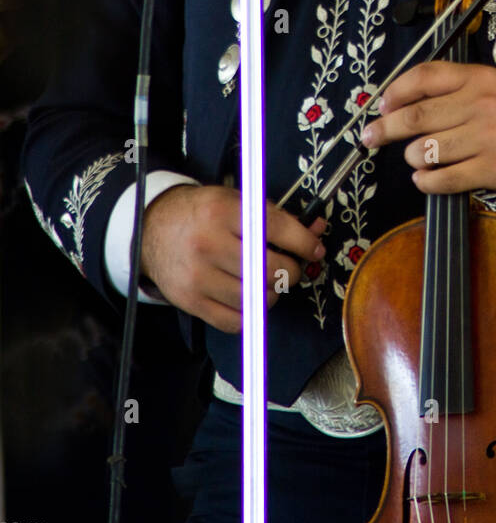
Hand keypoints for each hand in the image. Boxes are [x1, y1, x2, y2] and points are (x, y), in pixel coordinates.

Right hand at [140, 183, 326, 332]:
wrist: (153, 229)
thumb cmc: (203, 213)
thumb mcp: (236, 201)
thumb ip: (276, 217)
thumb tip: (316, 231)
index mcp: (223, 211)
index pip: (276, 230)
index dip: (304, 242)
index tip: (315, 249)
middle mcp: (209, 243)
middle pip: (271, 269)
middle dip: (292, 271)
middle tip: (290, 266)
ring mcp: (198, 276)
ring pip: (257, 298)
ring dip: (273, 293)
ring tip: (268, 280)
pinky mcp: (191, 301)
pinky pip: (236, 321)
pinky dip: (251, 313)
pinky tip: (250, 296)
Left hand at [361, 61, 495, 198]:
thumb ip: (459, 88)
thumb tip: (410, 101)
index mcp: (478, 78)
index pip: (424, 77)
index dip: (395, 91)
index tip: (381, 105)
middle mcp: (479, 105)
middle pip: (416, 116)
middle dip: (385, 129)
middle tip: (370, 137)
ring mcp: (485, 138)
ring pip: (425, 150)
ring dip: (411, 158)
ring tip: (414, 159)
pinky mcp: (493, 169)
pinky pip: (445, 178)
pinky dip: (427, 181)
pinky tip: (426, 179)